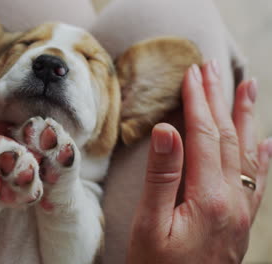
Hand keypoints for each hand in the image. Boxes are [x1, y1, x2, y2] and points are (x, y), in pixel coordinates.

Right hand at [127, 61, 271, 262]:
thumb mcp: (149, 226)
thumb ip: (161, 177)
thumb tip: (167, 130)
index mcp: (208, 197)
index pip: (203, 136)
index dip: (197, 102)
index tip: (192, 73)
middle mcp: (233, 199)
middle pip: (227, 137)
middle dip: (219, 99)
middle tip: (214, 67)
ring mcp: (240, 210)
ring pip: (246, 152)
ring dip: (244, 117)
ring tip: (247, 87)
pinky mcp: (239, 220)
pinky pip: (256, 179)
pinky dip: (260, 155)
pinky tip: (265, 142)